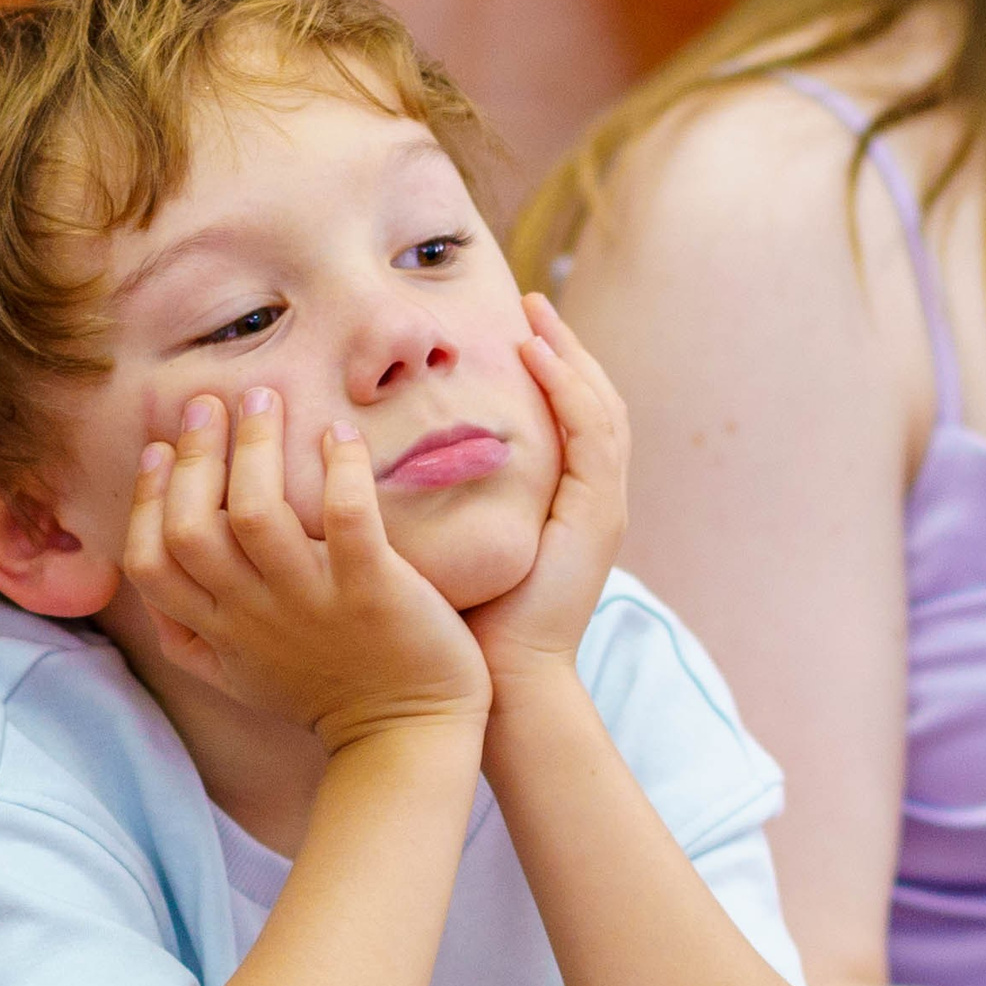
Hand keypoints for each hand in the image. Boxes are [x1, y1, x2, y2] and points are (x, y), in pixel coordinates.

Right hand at [123, 387, 491, 751]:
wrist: (406, 737)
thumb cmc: (322, 695)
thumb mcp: (237, 678)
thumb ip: (189, 637)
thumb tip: (150, 590)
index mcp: (219, 630)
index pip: (150, 563)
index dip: (146, 501)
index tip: (160, 449)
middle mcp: (255, 616)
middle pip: (193, 529)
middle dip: (195, 456)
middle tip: (210, 401)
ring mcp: (313, 603)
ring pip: (257, 515)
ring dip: (256, 446)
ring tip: (266, 397)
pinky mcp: (373, 593)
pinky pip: (349, 520)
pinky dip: (340, 470)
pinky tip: (338, 434)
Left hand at [466, 294, 630, 686]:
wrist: (503, 683)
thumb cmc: (466, 625)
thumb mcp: (453, 541)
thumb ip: (439, 496)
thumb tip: (381, 453)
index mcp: (564, 504)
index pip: (567, 419)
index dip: (547, 370)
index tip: (512, 327)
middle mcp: (593, 500)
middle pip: (593, 402)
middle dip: (565, 348)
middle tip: (531, 302)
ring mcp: (603, 506)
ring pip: (600, 408)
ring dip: (570, 355)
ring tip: (535, 314)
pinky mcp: (599, 515)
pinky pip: (593, 434)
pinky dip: (569, 389)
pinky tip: (537, 357)